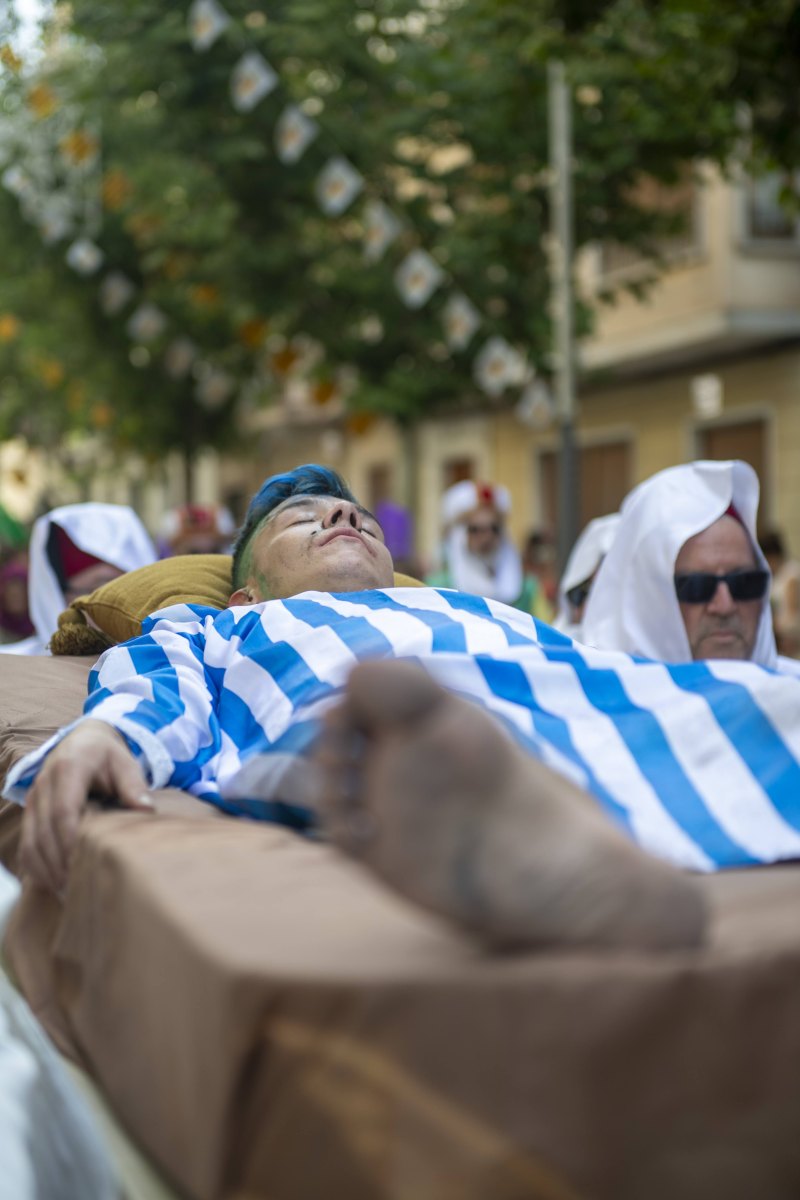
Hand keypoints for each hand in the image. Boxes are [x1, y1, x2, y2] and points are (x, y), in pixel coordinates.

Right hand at [19, 720, 153, 894]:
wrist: (83, 741)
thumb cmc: (107, 754)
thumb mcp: (125, 761)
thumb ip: (133, 785)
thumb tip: (146, 810)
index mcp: (68, 769)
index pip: (63, 811)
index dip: (70, 841)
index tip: (84, 865)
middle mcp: (43, 785)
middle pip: (44, 832)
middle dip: (59, 864)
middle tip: (78, 890)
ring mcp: (33, 799)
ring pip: (31, 841)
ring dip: (47, 871)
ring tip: (68, 894)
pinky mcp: (31, 812)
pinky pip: (27, 845)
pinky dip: (38, 868)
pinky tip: (55, 885)